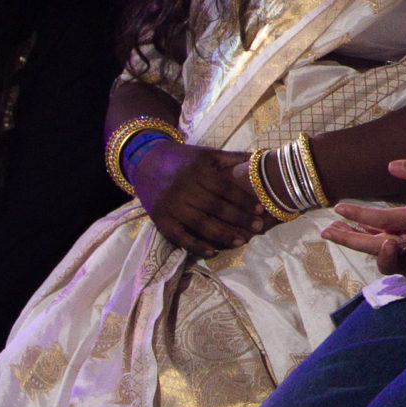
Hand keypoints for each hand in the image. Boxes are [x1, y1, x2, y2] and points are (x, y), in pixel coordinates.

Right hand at [131, 142, 269, 255]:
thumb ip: (231, 157)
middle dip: (238, 219)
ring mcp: (171, 205)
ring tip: (241, 241)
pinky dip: (196, 246)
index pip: (224, 188)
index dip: (243, 200)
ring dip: (222, 234)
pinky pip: (179, 236)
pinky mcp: (160, 219)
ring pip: (200, 223)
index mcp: (197, 170)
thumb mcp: (206, 154)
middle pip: (215, 207)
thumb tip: (258, 159)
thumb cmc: (182, 159)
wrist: (145, 162)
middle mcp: (184, 188)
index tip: (259, 210)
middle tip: (258, 228)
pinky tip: (212, 252)